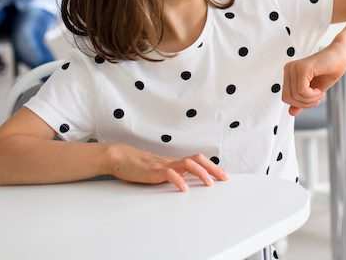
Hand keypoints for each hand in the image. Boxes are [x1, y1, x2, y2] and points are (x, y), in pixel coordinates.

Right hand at [104, 143, 227, 191]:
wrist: (120, 157)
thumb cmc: (138, 165)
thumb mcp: (159, 171)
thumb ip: (172, 174)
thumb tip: (185, 180)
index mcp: (175, 162)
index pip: (198, 161)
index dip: (212, 167)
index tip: (223, 175)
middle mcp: (172, 161)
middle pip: (197, 159)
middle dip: (213, 168)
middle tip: (224, 178)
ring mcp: (164, 165)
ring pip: (188, 164)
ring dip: (201, 173)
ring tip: (209, 184)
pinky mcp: (154, 171)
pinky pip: (169, 174)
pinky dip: (178, 180)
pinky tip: (184, 188)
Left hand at [282, 45, 345, 115]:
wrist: (341, 56)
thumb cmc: (329, 70)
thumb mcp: (313, 91)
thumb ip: (301, 100)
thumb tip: (291, 112)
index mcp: (289, 73)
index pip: (286, 97)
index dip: (300, 104)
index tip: (314, 100)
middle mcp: (289, 68)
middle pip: (288, 98)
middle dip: (305, 104)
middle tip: (317, 99)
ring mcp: (294, 68)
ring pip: (295, 96)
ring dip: (310, 99)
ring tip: (320, 93)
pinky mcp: (302, 68)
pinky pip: (302, 91)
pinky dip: (312, 95)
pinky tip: (319, 90)